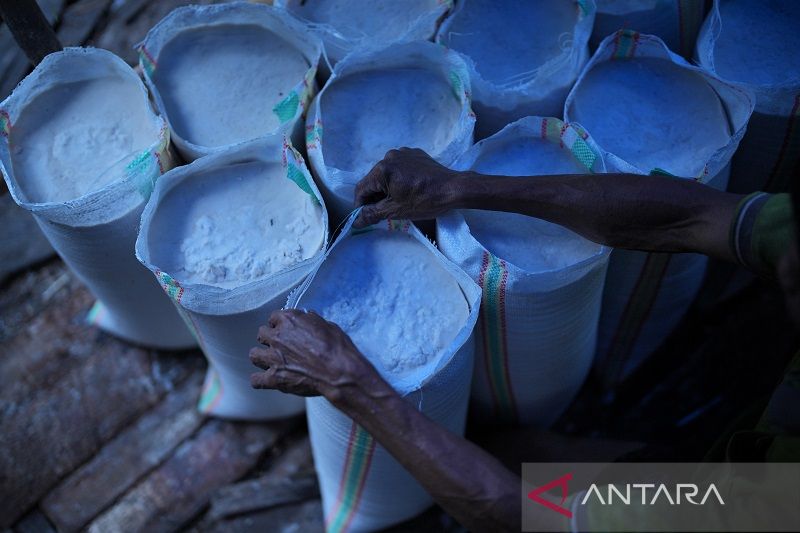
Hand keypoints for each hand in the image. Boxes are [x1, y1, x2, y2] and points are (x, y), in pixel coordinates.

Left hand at [250, 309, 383, 405]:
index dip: (280, 323)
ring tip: (270, 360)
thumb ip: (312, 322)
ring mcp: (274, 358)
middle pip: (262, 334)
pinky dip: (260, 380)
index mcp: (290, 320)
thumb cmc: (337, 347)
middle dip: (269, 338)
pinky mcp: (275, 378)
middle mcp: (278, 337)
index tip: (286, 328)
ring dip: (261, 356)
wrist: (339, 371)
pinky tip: (267, 380)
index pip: (274, 317)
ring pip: (254, 355)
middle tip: (279, 345)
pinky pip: (256, 380)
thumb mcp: (327, 325)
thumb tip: (308, 318)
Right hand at [353, 147, 462, 227]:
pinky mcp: (415, 154)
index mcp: (382, 169)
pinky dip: (400, 178)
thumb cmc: (424, 201)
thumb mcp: (395, 211)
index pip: (362, 189)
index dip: (361, 205)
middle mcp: (389, 156)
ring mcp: (403, 153)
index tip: (367, 217)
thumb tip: (355, 222)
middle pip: (374, 180)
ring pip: (387, 174)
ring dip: (388, 187)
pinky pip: (400, 168)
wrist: (454, 188)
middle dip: (376, 196)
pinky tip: (410, 188)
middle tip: (385, 211)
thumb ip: (372, 214)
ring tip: (400, 200)